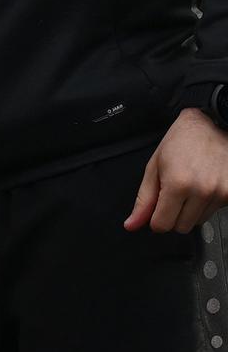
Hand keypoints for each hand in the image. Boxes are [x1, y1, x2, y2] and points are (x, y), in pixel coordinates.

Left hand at [126, 108, 227, 233]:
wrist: (212, 124)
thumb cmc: (183, 140)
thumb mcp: (155, 166)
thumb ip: (144, 199)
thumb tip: (132, 224)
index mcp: (178, 184)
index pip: (162, 225)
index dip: (156, 218)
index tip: (158, 207)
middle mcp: (201, 190)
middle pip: (181, 227)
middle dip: (174, 215)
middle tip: (176, 193)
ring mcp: (220, 193)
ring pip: (199, 221)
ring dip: (192, 209)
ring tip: (193, 185)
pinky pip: (215, 211)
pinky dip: (208, 203)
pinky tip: (205, 185)